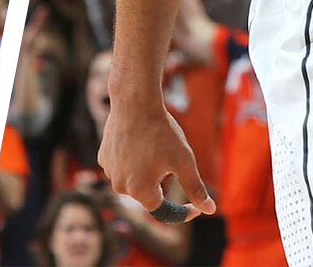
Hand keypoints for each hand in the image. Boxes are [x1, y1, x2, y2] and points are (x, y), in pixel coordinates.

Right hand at [99, 100, 214, 219]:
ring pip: (136, 180)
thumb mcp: (184, 161)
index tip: (194, 206)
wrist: (135, 101)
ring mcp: (109, 171)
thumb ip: (195, 188)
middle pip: (149, 194)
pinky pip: (123, 167)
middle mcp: (120, 186)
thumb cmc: (162, 131)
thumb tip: (209, 210)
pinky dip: (133, 161)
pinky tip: (139, 141)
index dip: (182, 211)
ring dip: (147, 171)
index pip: (163, 212)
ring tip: (153, 146)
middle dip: (162, 182)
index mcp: (140, 191)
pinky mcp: (103, 158)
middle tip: (170, 157)